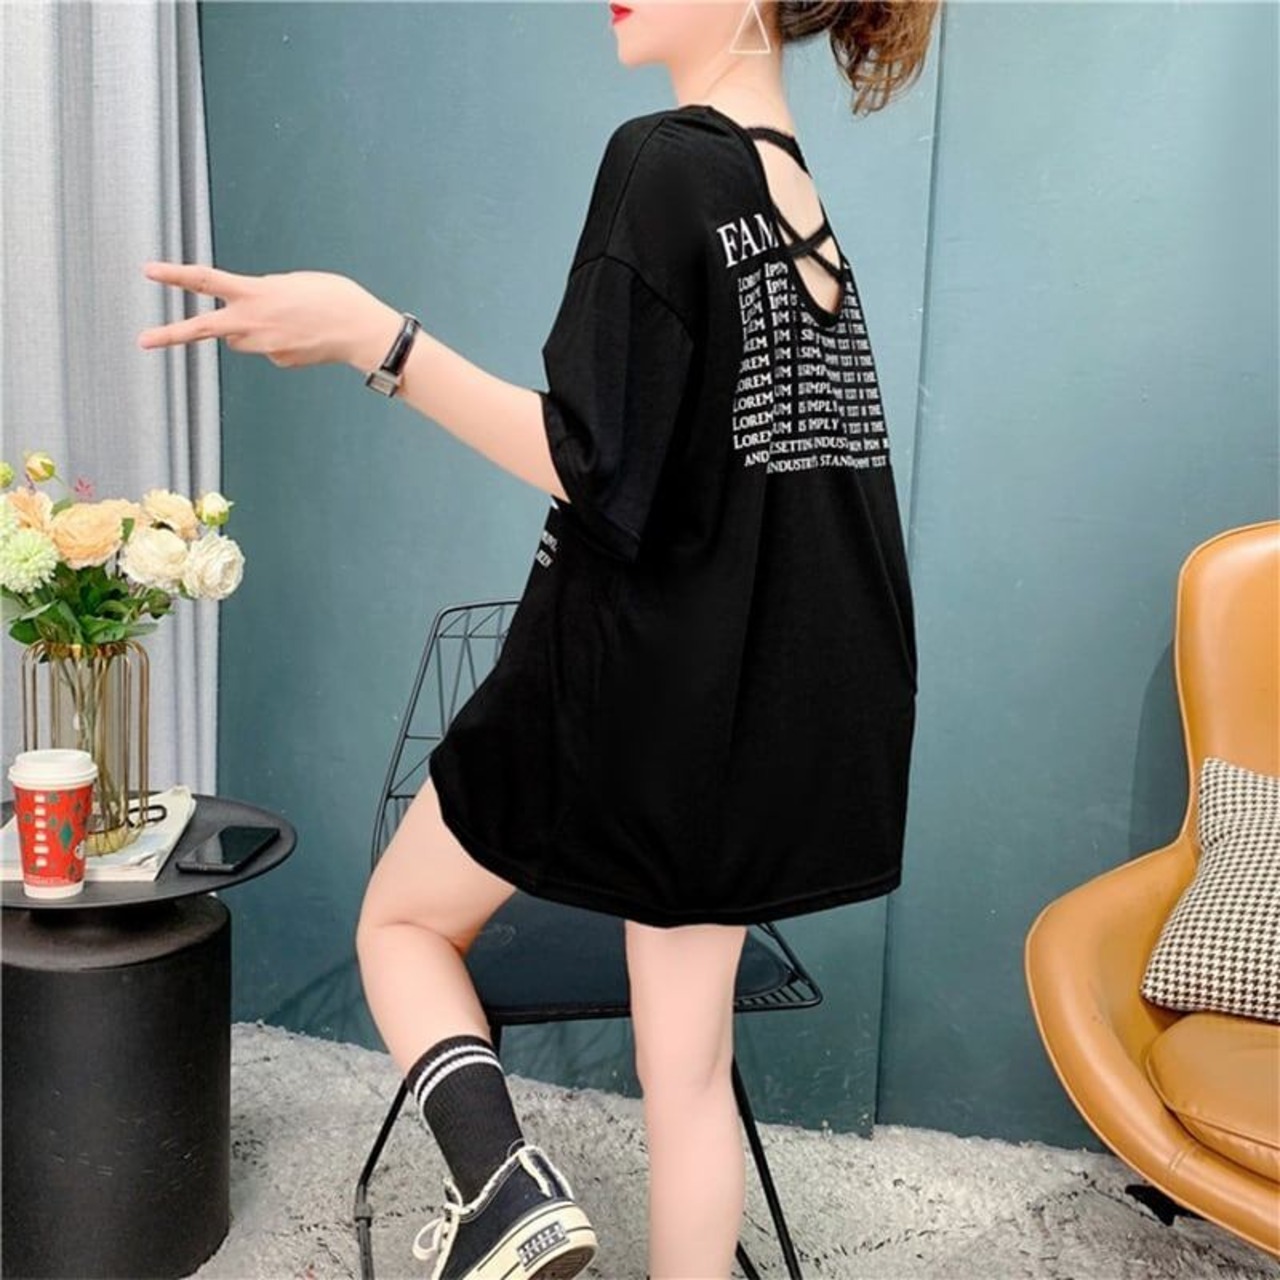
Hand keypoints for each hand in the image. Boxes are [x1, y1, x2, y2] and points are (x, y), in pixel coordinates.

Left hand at [136, 261, 401, 370]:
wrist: (360, 330)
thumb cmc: (333, 297)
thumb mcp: (291, 282)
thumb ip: (263, 293)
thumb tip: (248, 318)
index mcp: (254, 293)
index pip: (205, 280)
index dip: (175, 275)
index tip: (148, 272)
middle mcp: (252, 322)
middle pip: (202, 328)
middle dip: (170, 335)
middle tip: (141, 340)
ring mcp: (264, 346)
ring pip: (243, 337)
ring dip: (253, 328)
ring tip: (290, 318)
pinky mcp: (279, 361)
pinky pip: (270, 348)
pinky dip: (282, 340)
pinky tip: (306, 336)